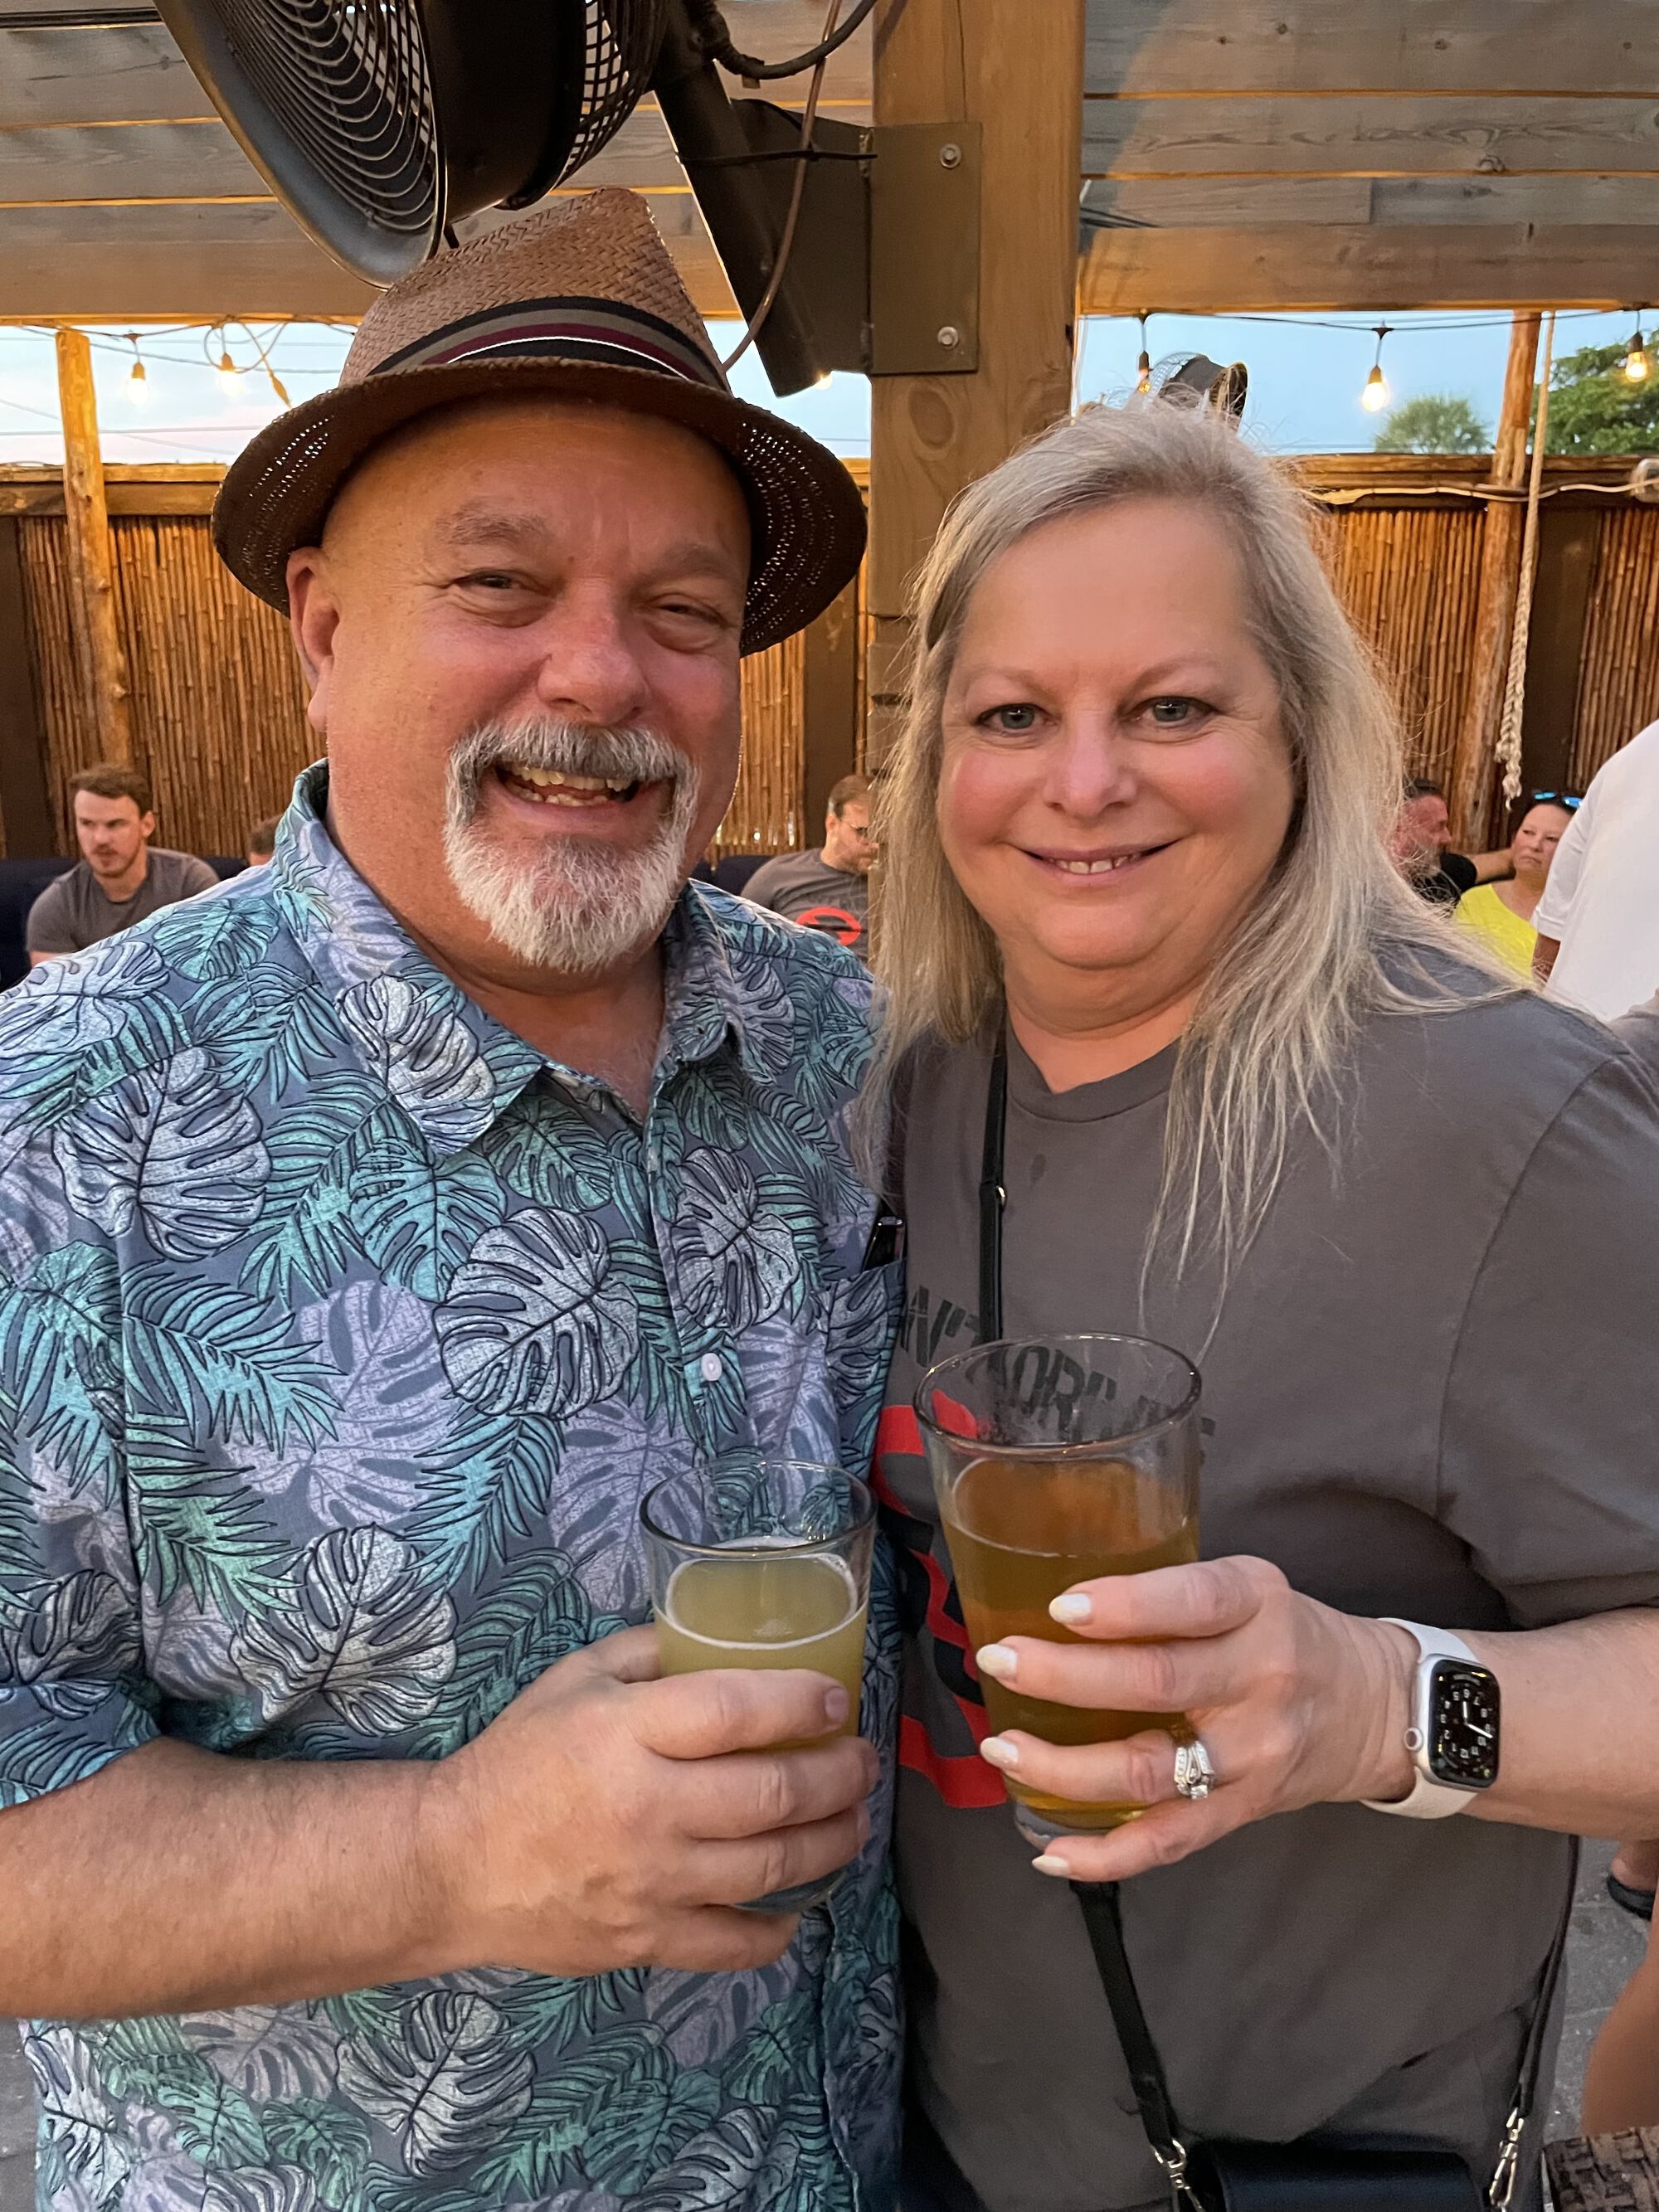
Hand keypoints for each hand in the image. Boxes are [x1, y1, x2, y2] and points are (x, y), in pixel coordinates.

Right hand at [429, 1627, 876, 1974]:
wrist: (452, 1863)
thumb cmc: (518, 1759)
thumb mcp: (575, 1679)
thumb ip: (651, 1651)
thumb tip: (725, 1635)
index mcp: (625, 1732)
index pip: (734, 1711)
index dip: (800, 1704)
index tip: (837, 1700)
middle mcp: (646, 1807)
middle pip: (771, 1795)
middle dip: (839, 1776)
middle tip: (863, 1761)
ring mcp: (650, 1882)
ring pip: (771, 1868)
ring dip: (832, 1842)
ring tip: (854, 1819)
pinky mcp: (645, 1940)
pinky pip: (735, 1943)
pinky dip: (779, 1927)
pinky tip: (800, 1901)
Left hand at [972, 1557, 1415, 1881]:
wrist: (1380, 1710)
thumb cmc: (1290, 1634)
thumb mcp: (1250, 1586)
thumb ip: (1171, 1593)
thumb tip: (1052, 1596)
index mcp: (1257, 1605)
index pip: (1192, 1602)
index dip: (1125, 1607)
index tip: (1061, 1607)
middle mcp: (1259, 1679)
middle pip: (1155, 1684)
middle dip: (1064, 1677)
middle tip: (1000, 1662)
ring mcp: (1251, 1756)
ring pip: (1148, 1771)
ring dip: (1063, 1768)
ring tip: (1004, 1749)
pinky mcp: (1244, 1811)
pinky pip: (1168, 1842)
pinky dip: (1104, 1855)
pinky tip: (1049, 1850)